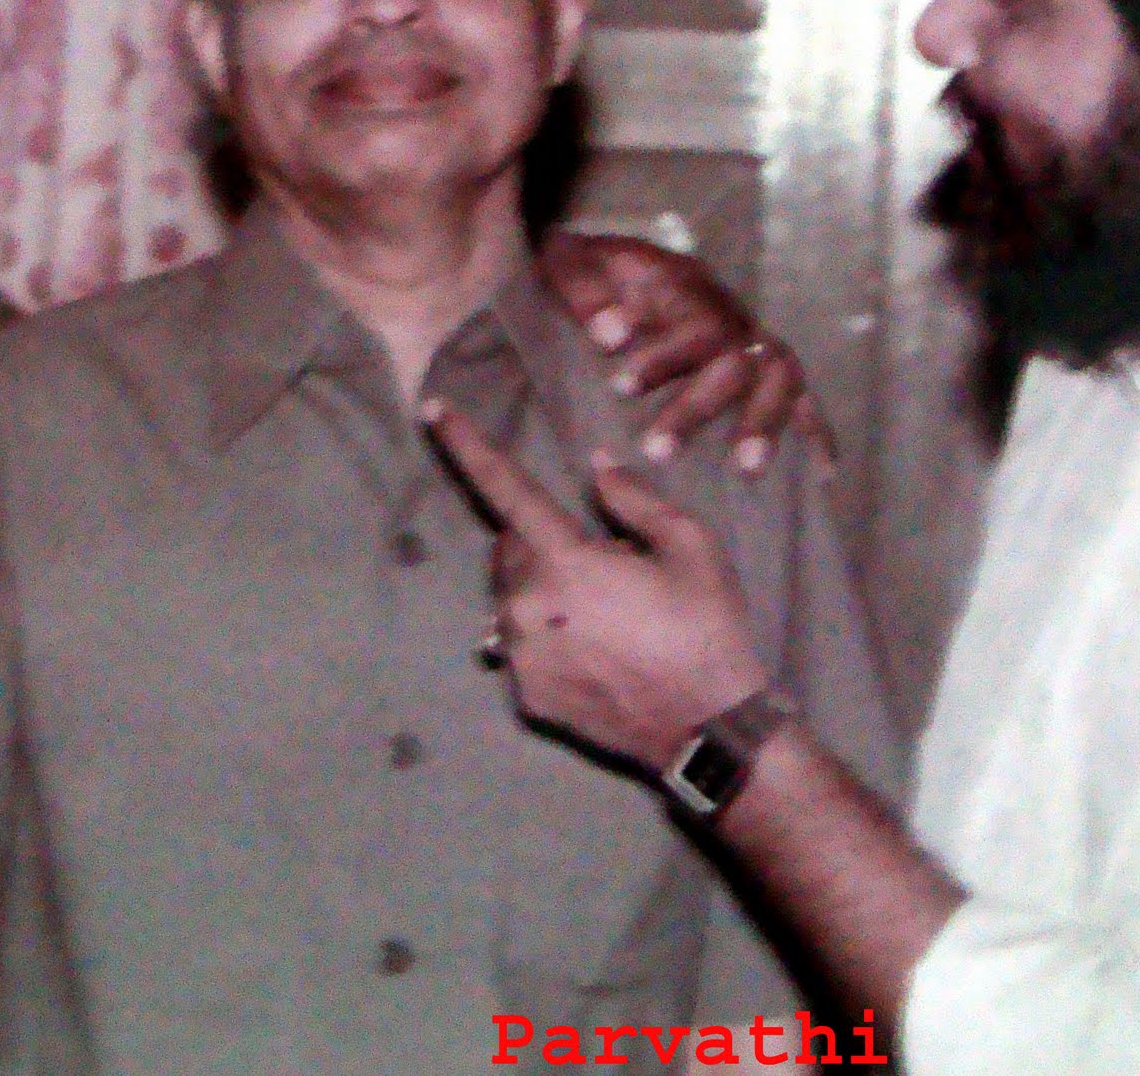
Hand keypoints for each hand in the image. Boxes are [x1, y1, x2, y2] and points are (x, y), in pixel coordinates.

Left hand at [427, 399, 768, 772]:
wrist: (709, 729)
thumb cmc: (706, 627)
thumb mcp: (690, 545)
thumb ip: (634, 499)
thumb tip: (597, 467)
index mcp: (566, 563)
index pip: (507, 490)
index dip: (467, 446)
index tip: (431, 410)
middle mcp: (527, 608)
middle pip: (510, 549)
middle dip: (545, 542)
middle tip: (609, 565)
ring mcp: (522, 658)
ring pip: (513, 599)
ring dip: (544, 590)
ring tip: (608, 615)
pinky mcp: (527, 698)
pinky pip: (523, 646)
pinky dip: (549, 637)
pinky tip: (600, 653)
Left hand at [536, 230, 835, 474]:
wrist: (608, 264)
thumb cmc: (588, 274)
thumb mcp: (571, 267)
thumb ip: (586, 295)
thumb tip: (613, 335)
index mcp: (683, 284)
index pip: (692, 320)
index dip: (665, 358)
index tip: (620, 387)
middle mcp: (727, 309)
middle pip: (739, 356)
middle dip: (702, 407)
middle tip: (656, 451)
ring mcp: (749, 336)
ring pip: (781, 374)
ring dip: (766, 422)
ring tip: (747, 469)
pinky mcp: (759, 363)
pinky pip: (798, 392)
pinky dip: (813, 428)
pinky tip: (822, 470)